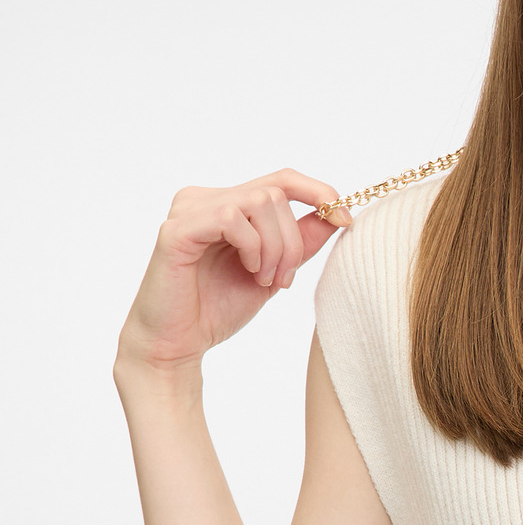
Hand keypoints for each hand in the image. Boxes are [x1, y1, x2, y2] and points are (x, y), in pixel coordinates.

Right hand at [116, 169, 349, 375]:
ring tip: (264, 280)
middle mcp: (205, 198)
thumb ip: (301, 242)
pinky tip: (248, 273)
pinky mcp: (176, 229)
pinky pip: (230, 218)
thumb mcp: (274, 272)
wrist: (178, 344)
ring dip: (275, 247)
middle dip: (293, 240)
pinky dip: (252, 247)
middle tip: (283, 279)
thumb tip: (337, 215)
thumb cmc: (219, 308)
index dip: (319, 192)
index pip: (281, 180)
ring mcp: (188, 210)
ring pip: (258, 201)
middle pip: (275, 192)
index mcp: (226, 204)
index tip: (345, 219)